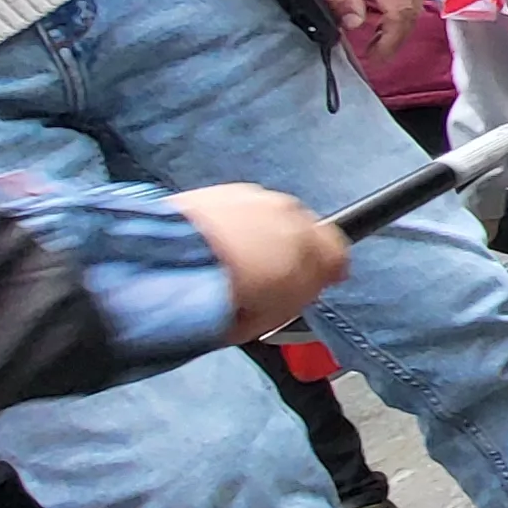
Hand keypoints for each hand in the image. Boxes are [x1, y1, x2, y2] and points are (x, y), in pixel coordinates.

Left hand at [175, 183, 351, 340]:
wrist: (171, 266)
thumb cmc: (224, 298)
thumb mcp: (272, 317)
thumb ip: (296, 298)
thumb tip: (300, 290)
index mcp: (312, 245)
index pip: (336, 252)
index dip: (326, 270)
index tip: (314, 283)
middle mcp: (291, 212)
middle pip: (303, 229)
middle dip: (290, 248)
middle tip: (268, 276)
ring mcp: (255, 197)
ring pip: (270, 215)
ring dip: (261, 233)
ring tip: (235, 260)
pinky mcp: (221, 190)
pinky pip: (238, 207)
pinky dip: (233, 222)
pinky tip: (214, 244)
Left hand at [296, 0, 427, 54]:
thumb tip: (355, 24)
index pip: (400, 14)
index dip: (390, 41)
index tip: (375, 57)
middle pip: (413, 11)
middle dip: (397, 36)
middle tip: (376, 53)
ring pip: (417, 1)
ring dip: (401, 23)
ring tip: (378, 38)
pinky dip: (402, 7)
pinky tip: (384, 16)